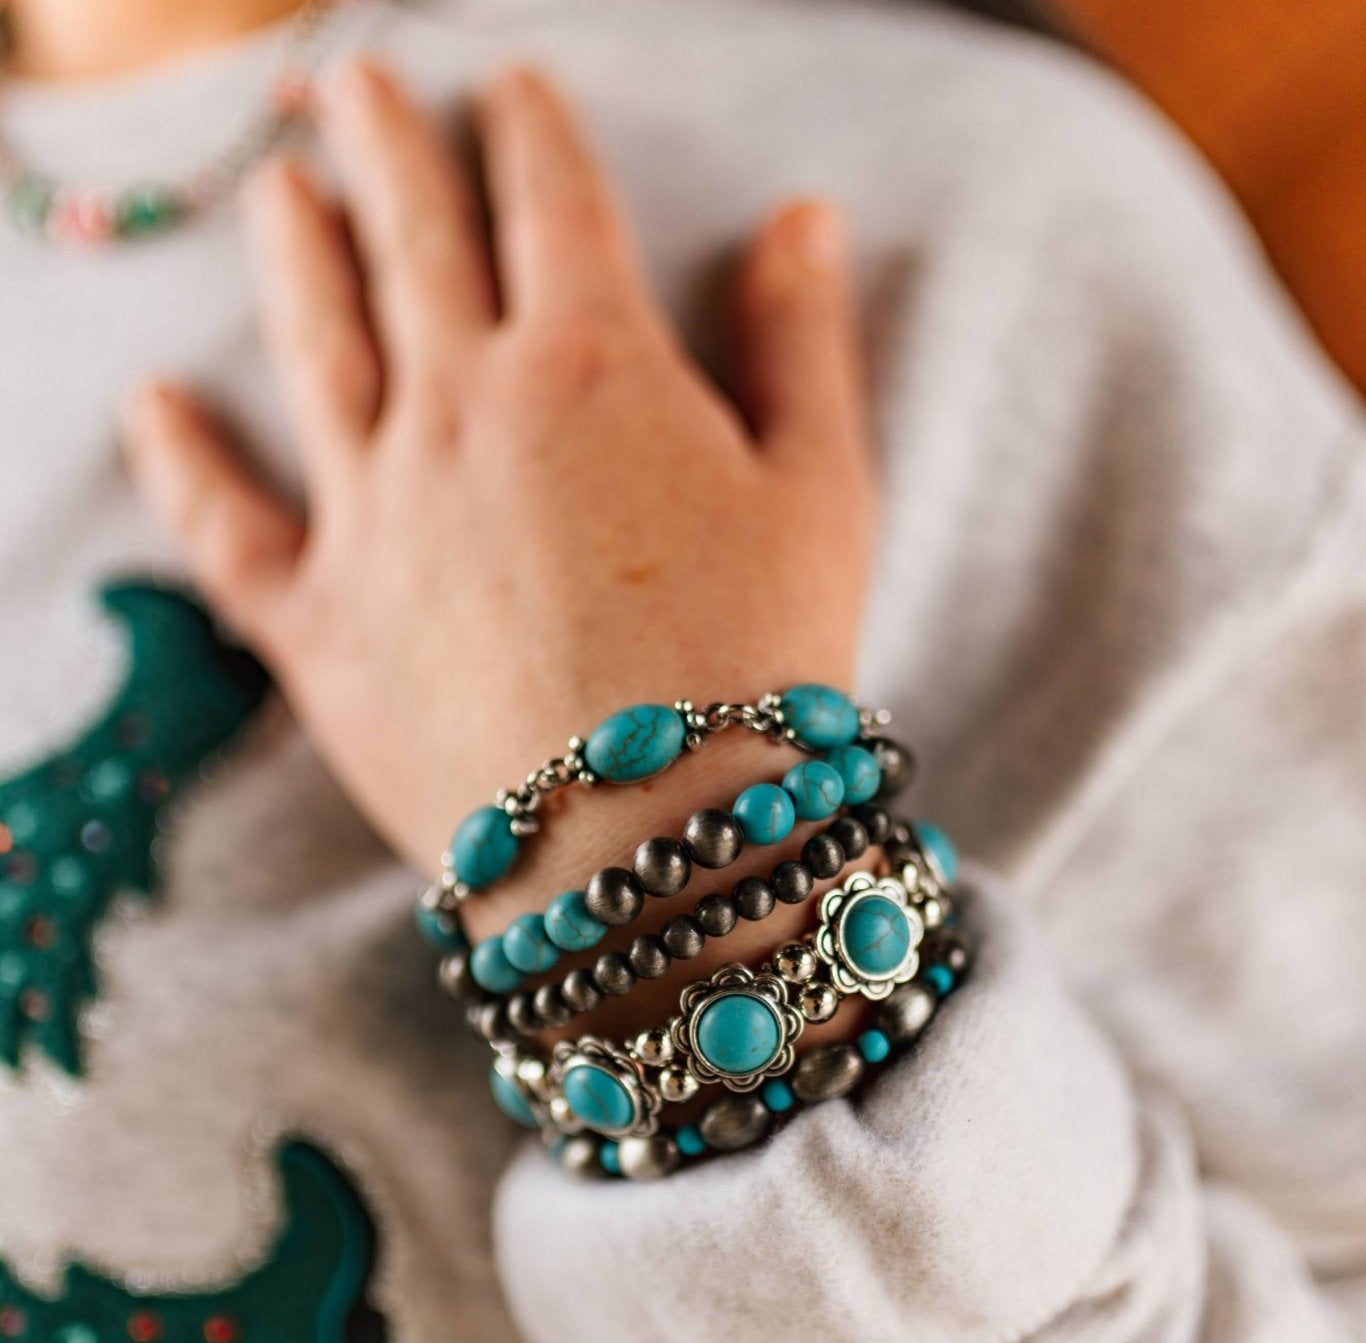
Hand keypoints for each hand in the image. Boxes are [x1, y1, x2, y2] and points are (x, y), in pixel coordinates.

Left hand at [124, 61, 873, 943]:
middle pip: (414, 242)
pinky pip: (226, 526)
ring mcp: (376, 513)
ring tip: (277, 187)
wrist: (655, 845)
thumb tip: (799, 217)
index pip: (550, 201)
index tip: (511, 84)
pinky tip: (152, 406)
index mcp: (594, 365)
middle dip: (388, 146)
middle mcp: (464, 409)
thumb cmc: (763, 670)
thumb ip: (805, 345)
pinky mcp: (318, 623)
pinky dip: (181, 462)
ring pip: (317, 345)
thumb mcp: (826, 496)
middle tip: (359, 86)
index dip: (530, 128)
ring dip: (294, 250)